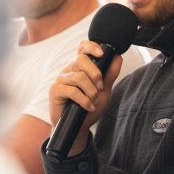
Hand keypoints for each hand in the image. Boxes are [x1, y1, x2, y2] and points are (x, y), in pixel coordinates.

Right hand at [48, 40, 121, 154]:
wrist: (78, 127)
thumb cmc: (90, 106)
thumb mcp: (104, 90)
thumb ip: (110, 74)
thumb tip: (118, 57)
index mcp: (80, 66)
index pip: (82, 47)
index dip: (91, 46)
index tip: (102, 54)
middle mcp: (69, 69)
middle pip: (81, 59)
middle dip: (95, 73)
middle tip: (100, 87)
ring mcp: (61, 79)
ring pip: (78, 77)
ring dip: (91, 91)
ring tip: (94, 100)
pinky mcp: (55, 90)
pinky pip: (72, 90)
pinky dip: (84, 100)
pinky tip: (88, 107)